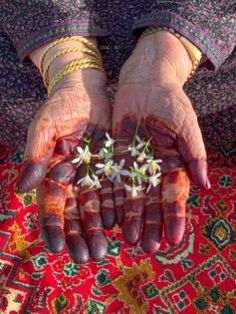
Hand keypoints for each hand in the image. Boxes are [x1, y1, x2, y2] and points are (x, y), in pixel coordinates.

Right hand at [17, 64, 112, 262]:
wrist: (85, 92)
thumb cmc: (59, 108)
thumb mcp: (44, 128)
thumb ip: (35, 155)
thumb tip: (22, 187)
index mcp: (53, 172)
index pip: (51, 205)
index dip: (53, 226)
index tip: (57, 247)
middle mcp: (74, 179)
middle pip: (75, 213)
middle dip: (79, 235)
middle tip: (86, 257)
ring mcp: (94, 175)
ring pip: (96, 207)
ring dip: (98, 229)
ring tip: (103, 250)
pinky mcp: (112, 167)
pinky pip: (114, 191)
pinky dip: (115, 208)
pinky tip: (117, 223)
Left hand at [112, 31, 209, 252]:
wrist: (146, 82)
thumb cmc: (171, 101)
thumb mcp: (186, 126)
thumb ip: (194, 153)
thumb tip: (205, 184)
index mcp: (173, 163)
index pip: (175, 195)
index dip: (175, 216)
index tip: (175, 238)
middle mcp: (153, 169)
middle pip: (152, 201)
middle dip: (151, 223)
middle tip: (148, 247)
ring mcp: (133, 164)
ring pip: (131, 195)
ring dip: (131, 217)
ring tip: (127, 239)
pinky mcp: (115, 156)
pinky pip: (112, 180)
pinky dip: (112, 198)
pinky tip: (109, 216)